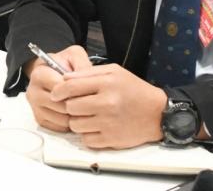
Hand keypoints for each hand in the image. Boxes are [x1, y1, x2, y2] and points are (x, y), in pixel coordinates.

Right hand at [24, 45, 92, 131]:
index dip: (77, 90)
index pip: (60, 89)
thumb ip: (82, 64)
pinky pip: (58, 128)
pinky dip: (70, 124)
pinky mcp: (40, 120)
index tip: (87, 89)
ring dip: (75, 115)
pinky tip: (75, 113)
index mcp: (39, 75)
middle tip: (89, 100)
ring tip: (83, 106)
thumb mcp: (73, 55)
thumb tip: (88, 79)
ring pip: (61, 119)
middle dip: (78, 104)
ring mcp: (35, 108)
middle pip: (61, 106)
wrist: (50, 71)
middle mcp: (33, 92)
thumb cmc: (63, 64)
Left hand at [51, 64, 165, 148]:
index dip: (58, 91)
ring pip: (75, 125)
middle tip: (79, 104)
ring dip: (78, 121)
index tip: (56, 94)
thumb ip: (88, 73)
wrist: (157, 113)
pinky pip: (86, 139)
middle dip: (71, 106)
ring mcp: (108, 123)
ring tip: (89, 115)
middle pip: (70, 107)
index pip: (70, 87)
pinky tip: (97, 126)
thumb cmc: (134, 90)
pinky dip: (88, 134)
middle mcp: (106, 103)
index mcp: (106, 83)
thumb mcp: (114, 71)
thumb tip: (64, 79)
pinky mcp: (110, 140)